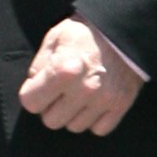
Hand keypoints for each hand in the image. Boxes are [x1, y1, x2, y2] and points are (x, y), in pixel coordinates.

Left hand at [18, 17, 141, 134]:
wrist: (125, 27)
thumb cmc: (87, 30)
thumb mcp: (55, 37)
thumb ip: (39, 64)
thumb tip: (34, 86)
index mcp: (62, 70)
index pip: (30, 103)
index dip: (33, 93)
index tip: (40, 85)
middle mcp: (83, 89)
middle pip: (51, 121)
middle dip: (52, 106)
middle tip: (61, 90)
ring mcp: (104, 99)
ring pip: (75, 126)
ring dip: (74, 113)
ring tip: (80, 93)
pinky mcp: (121, 104)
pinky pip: (99, 129)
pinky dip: (95, 119)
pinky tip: (95, 101)